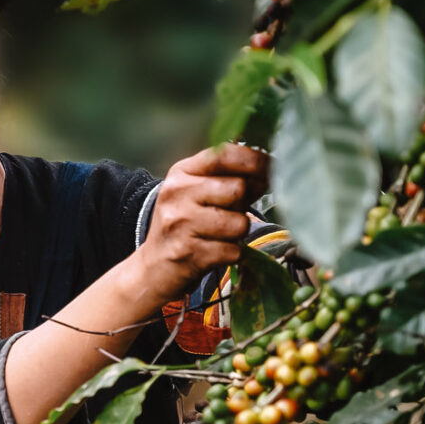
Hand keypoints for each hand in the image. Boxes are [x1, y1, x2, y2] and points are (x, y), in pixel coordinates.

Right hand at [129, 142, 271, 303]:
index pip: (223, 154)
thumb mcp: (199, 194)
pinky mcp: (189, 253)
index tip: (272, 167)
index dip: (254, 160)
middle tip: (230, 215)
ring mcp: (181, 224)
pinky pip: (233, 251)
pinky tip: (213, 253)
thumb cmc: (184, 226)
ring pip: (239, 223)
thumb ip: (232, 181)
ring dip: (237, 234)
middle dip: (243, 205)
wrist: (152, 269)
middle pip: (237, 189)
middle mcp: (177, 193)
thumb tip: (271, 170)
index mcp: (182, 172)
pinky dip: (230, 254)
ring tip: (219, 236)